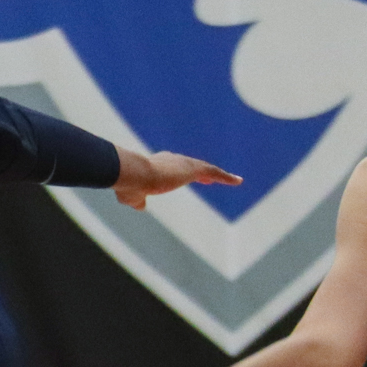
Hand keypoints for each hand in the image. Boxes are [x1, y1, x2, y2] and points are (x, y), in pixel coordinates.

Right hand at [114, 149, 240, 210]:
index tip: (189, 177)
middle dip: (202, 172)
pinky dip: (226, 176)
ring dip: (219, 174)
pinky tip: (238, 181)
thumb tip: (141, 207)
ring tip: (233, 180)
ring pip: (206, 168)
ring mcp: (183, 163)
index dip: (183, 173)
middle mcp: (172, 160)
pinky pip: (214, 171)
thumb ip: (138, 200)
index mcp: (157, 165)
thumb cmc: (129, 184)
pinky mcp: (192, 168)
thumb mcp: (133, 195)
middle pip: (192, 166)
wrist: (132, 174)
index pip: (174, 168)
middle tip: (210, 179)